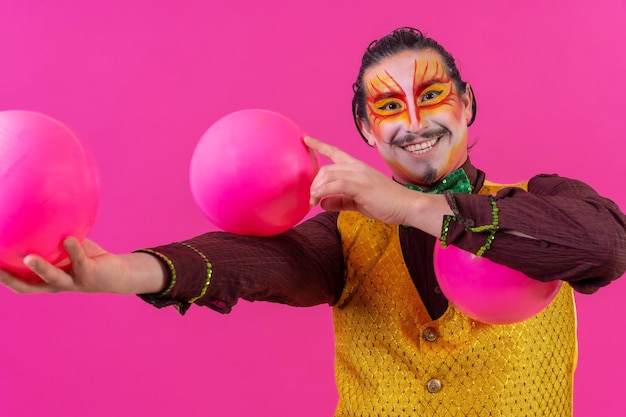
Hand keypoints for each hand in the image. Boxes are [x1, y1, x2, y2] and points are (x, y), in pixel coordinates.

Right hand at [0, 237, 166, 294]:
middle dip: (9, 278)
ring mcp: (72, 282)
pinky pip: (80, 261)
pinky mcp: (89, 275)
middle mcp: (54, 285)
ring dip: (41, 269)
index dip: (0, 275)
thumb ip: (47, 236)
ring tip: (29, 258)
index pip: (16, 280)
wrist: (114, 273)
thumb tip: (30, 208)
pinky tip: (68, 238)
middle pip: (28, 286)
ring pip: (53, 278)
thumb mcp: (62, 247)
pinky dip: (74, 250)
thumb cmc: (83, 256)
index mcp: (43, 280)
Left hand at [306, 136, 418, 224]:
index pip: (335, 152)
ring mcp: (360, 175)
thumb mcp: (358, 202)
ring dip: (316, 189)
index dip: (319, 146)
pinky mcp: (361, 185)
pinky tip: (318, 200)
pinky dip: (323, 192)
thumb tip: (322, 202)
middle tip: (310, 198)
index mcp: (358, 167)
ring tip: (312, 201)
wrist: (407, 206)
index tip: (305, 140)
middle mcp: (357, 167)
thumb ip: (340, 201)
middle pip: (326, 168)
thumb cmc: (387, 204)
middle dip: (314, 183)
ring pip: (329, 175)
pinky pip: (335, 185)